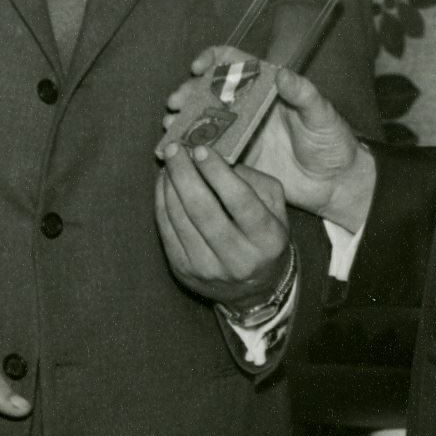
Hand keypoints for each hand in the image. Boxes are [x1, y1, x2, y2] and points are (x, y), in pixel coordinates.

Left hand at [153, 139, 292, 311]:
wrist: (254, 287)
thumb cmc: (263, 236)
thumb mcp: (274, 207)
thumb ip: (252, 180)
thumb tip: (216, 159)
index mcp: (268, 240)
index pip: (240, 201)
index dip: (218, 173)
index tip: (201, 148)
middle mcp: (239, 259)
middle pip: (203, 210)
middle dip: (185, 174)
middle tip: (175, 148)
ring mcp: (208, 268)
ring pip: (180, 219)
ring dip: (169, 185)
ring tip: (169, 161)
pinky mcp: (183, 271)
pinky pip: (166, 230)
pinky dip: (161, 202)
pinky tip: (164, 183)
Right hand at [166, 46, 372, 226]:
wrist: (336, 183)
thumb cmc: (333, 142)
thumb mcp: (322, 114)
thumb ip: (304, 93)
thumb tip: (281, 73)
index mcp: (267, 87)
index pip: (234, 63)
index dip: (213, 59)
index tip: (198, 67)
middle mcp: (248, 106)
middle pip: (209, 91)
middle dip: (188, 93)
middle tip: (175, 103)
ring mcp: (239, 133)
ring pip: (203, 120)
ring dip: (182, 121)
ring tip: (171, 127)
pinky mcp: (236, 159)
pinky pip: (207, 151)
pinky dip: (188, 150)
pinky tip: (173, 152)